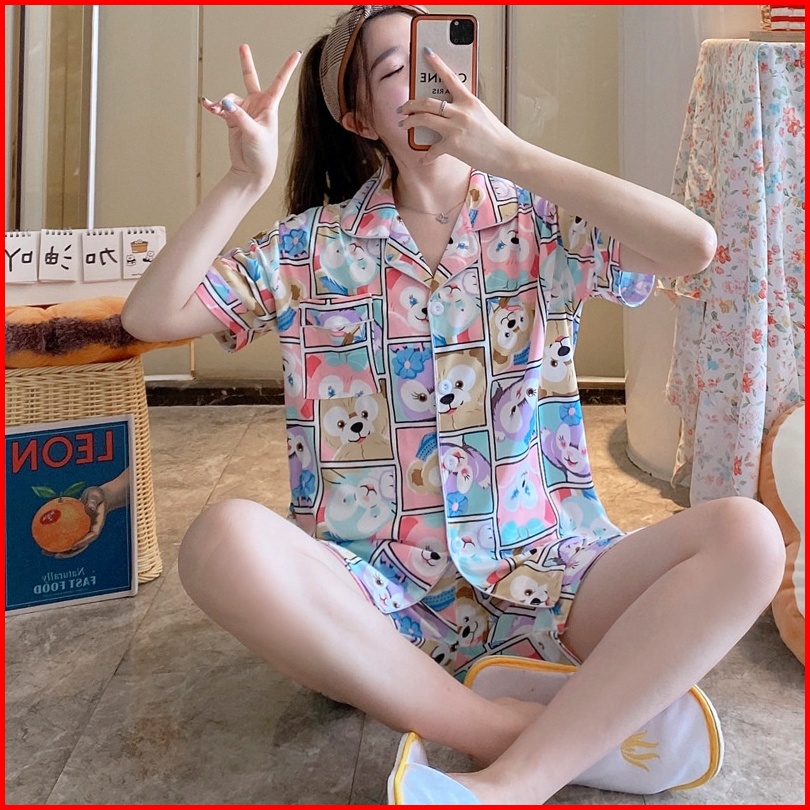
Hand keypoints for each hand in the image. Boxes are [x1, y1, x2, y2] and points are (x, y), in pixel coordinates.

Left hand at [50, 486, 107, 558]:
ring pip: (71, 544)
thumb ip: (93, 501)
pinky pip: (64, 535)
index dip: (83, 543)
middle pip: (80, 546)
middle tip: (57, 555)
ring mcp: (82, 531)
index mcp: (96, 525)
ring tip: (45, 551)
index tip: (73, 546)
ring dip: (59, 550)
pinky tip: (42, 537)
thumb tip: (89, 508)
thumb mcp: (96, 495)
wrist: (96, 496)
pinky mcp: (74, 529)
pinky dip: (55, 538)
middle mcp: (89, 531)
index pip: (92, 536)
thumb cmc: (97, 495)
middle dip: (68, 553)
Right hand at [202, 45, 301, 188]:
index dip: (287, 68)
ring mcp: (244, 112)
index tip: (296, 54)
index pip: (279, 82)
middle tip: (242, 46)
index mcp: (269, 106)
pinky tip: (207, 106)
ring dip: (222, 102)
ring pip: (230, 97)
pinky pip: (221, 108)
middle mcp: (257, 106)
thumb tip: (224, 102)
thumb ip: (240, 116)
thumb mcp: (254, 134)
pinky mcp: (233, 120)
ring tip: (216, 109)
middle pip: (250, 79)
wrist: (252, 171)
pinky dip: (214, 107)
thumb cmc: (262, 154)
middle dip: (246, 62)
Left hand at [397, 49, 522, 174]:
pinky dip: (426, 156)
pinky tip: (424, 159)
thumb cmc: (496, 137)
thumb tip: (449, 111)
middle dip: (411, 104)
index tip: (425, 54)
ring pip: (424, 119)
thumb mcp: (482, 114)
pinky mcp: (453, 145)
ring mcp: (455, 128)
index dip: (436, 64)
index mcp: (469, 100)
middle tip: (403, 107)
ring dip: (410, 121)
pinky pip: (432, 150)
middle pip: (427, 102)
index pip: (450, 77)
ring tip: (404, 123)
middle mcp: (461, 111)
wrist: (507, 154)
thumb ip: (465, 109)